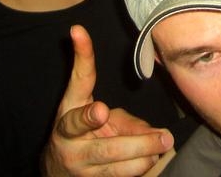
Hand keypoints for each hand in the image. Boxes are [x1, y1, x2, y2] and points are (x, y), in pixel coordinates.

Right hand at [42, 25, 173, 176]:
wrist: (58, 169)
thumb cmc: (84, 132)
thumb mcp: (96, 116)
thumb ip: (122, 118)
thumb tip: (154, 132)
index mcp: (69, 110)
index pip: (78, 80)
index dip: (81, 55)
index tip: (87, 59)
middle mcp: (68, 139)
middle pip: (104, 142)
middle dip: (136, 142)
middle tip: (163, 137)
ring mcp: (79, 166)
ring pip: (116, 163)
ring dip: (145, 154)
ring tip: (162, 144)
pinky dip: (141, 168)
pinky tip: (151, 159)